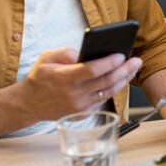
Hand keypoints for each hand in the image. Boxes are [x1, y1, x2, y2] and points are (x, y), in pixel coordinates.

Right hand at [20, 48, 141, 117]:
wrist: (29, 104)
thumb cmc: (39, 77)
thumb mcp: (46, 58)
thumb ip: (66, 52)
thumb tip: (86, 52)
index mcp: (63, 78)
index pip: (91, 70)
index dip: (108, 63)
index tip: (121, 55)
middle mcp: (72, 94)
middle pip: (104, 82)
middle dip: (124, 70)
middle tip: (136, 61)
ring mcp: (78, 106)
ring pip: (107, 92)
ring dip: (123, 80)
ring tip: (132, 69)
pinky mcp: (82, 113)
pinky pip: (102, 100)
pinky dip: (113, 90)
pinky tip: (121, 80)